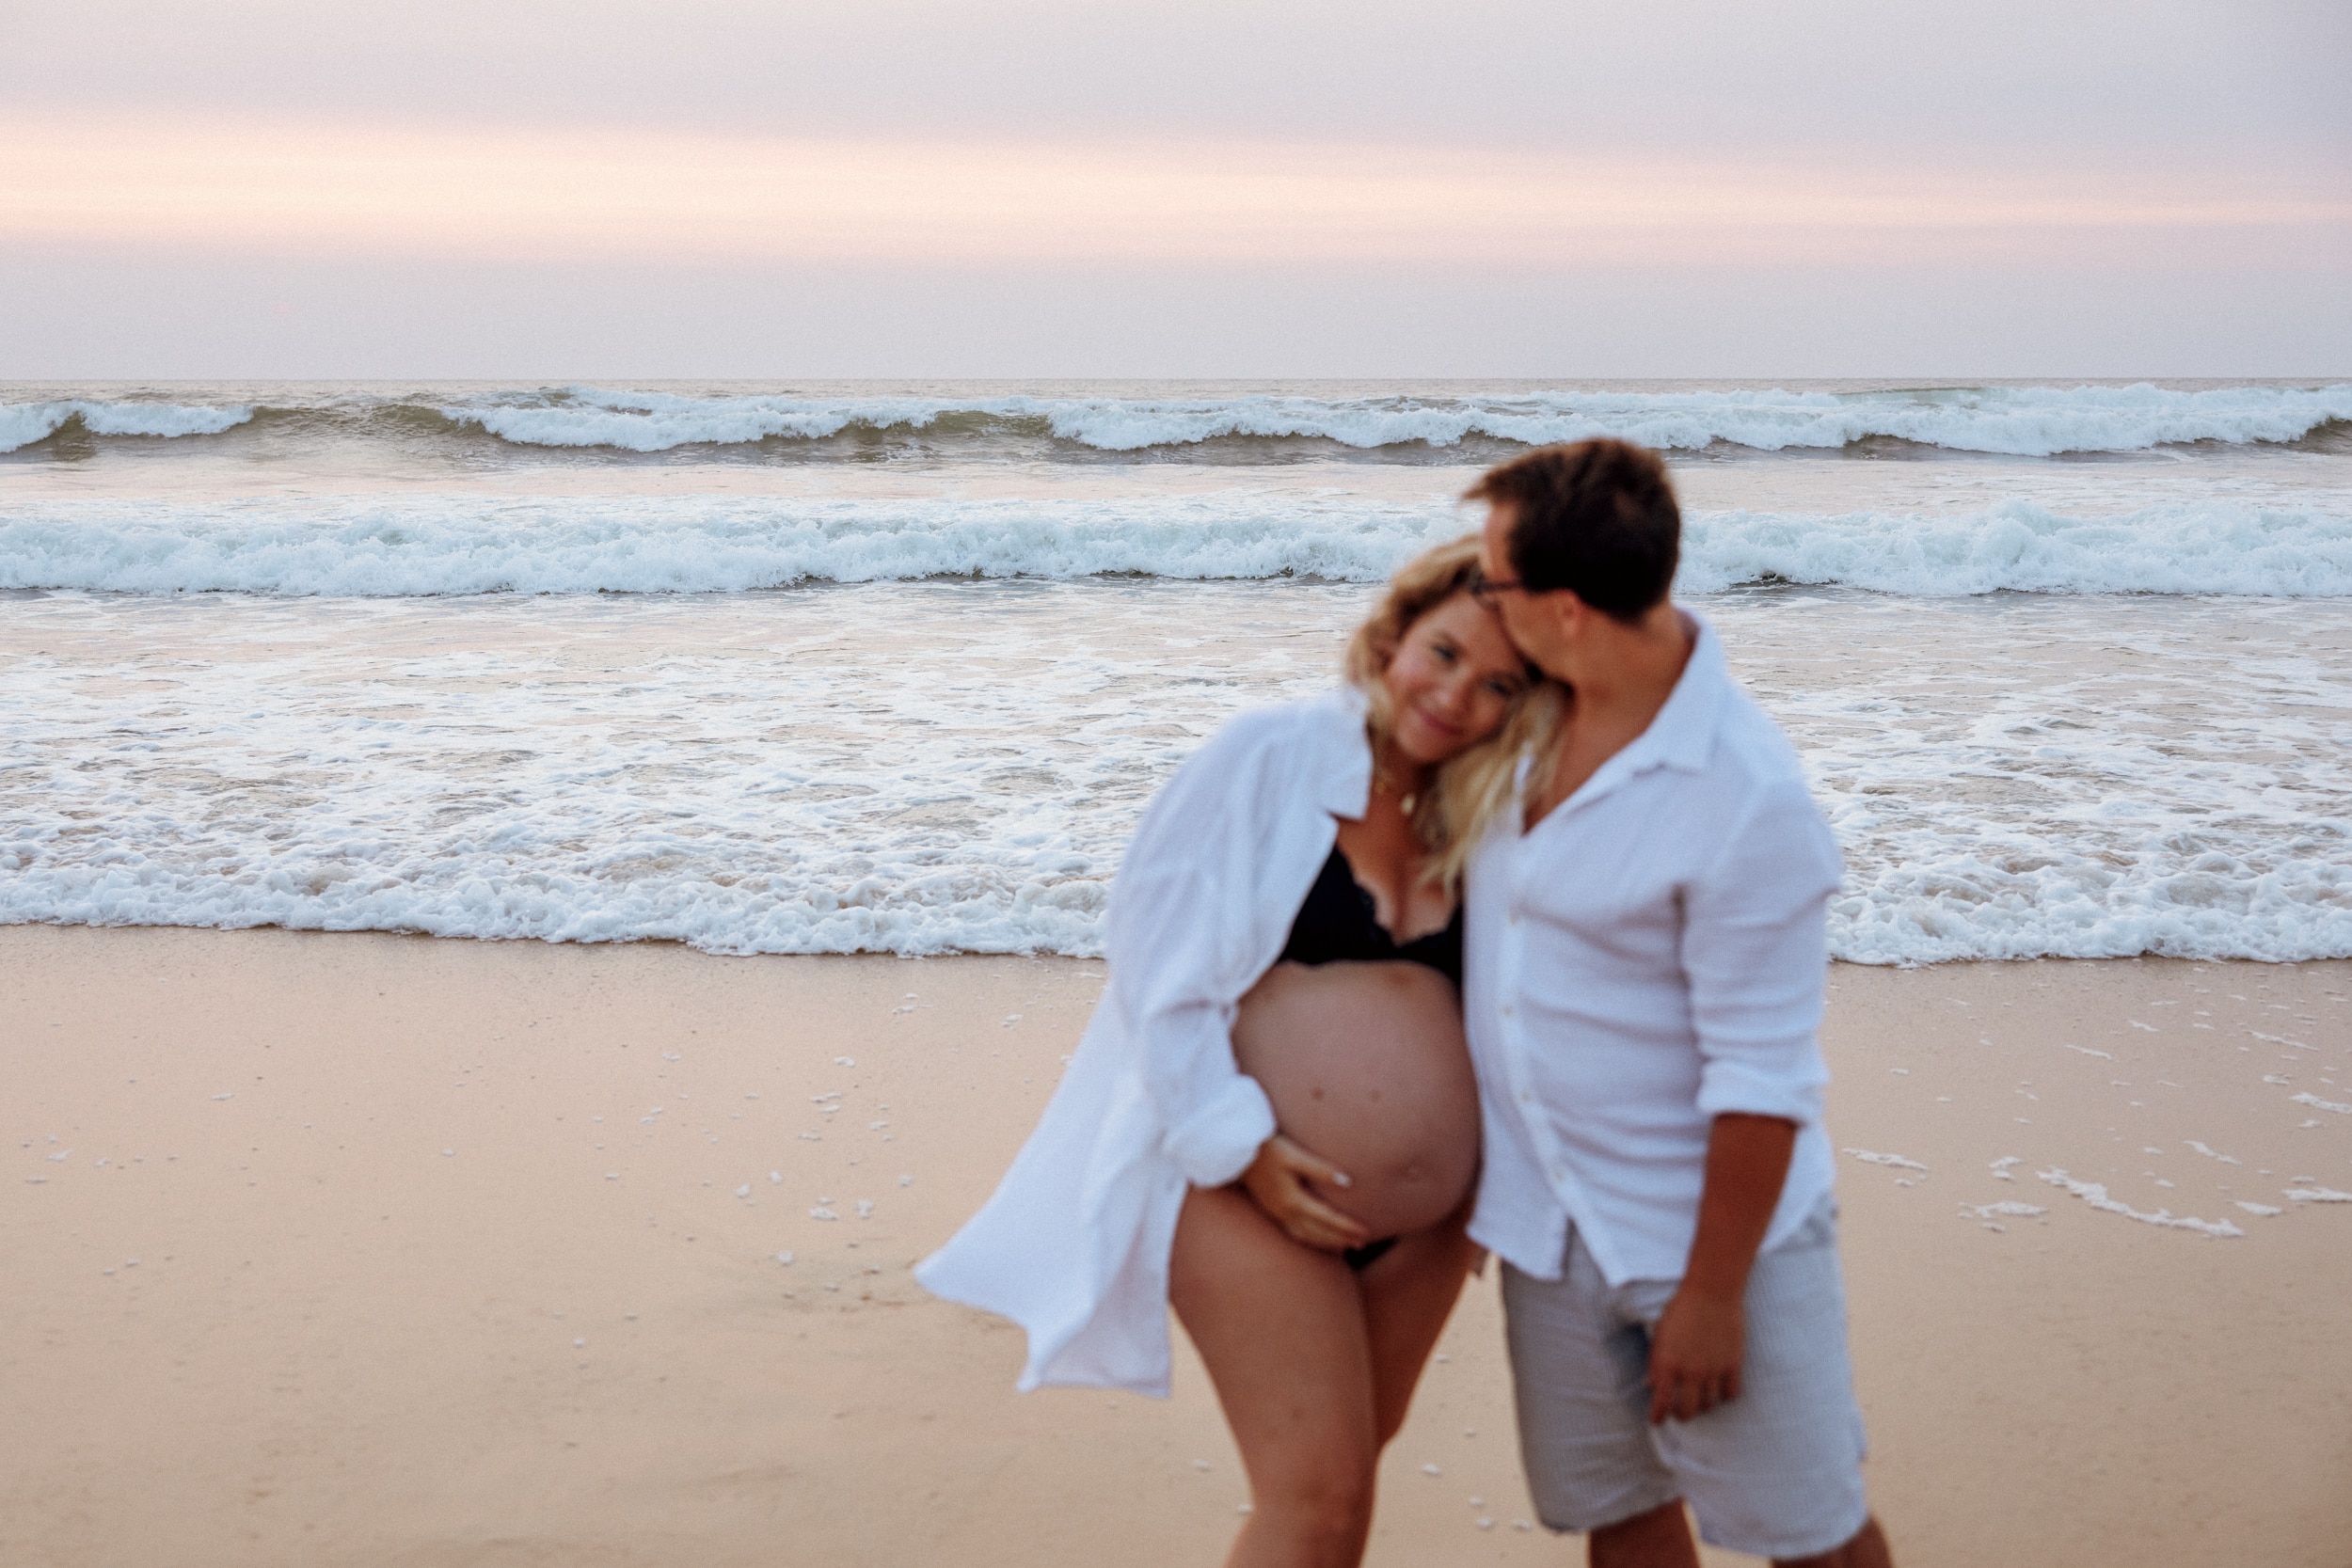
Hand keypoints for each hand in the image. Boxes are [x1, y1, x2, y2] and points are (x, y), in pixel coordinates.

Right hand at [1238, 1133, 1371, 1252]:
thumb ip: (1321, 1170)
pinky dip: (1310, 1239)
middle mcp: (1286, 1212)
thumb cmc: (1267, 1149)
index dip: (1347, 1227)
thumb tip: (1348, 1183)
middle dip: (1341, 1239)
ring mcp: (1278, 1213)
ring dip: (1326, 1242)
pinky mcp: (1272, 1209)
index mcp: (1293, 1201)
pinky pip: (1295, 1232)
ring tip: (1345, 1247)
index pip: (1327, 1218)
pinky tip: (1316, 1237)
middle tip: (1362, 1243)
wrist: (1236, 1152)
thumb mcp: (1294, 1156)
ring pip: (1306, 1235)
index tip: (1366, 1232)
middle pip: (1318, 1232)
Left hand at [1646, 1283, 1744, 1423]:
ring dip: (1703, 1406)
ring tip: (1699, 1400)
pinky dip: (1724, 1396)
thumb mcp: (1660, 1334)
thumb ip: (1656, 1362)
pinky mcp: (1733, 1364)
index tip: (1657, 1421)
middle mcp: (1691, 1371)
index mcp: (1668, 1363)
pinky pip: (1731, 1393)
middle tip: (1679, 1412)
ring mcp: (1714, 1369)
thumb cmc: (1681, 1309)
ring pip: (1710, 1405)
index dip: (1658, 1416)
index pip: (1661, 1403)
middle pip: (1688, 1411)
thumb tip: (1651, 1385)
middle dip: (1681, 1416)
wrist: (1711, 1291)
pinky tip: (1719, 1390)